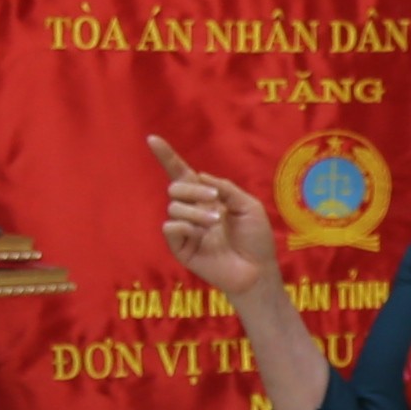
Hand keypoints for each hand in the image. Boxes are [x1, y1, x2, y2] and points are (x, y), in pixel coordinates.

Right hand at [151, 136, 274, 303]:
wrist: (258, 270)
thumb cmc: (256, 239)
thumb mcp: (248, 206)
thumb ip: (225, 188)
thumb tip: (200, 176)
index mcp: (207, 198)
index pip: (182, 174)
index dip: (167, 157)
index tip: (153, 139)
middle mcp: (193, 211)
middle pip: (176, 187)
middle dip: (193, 189)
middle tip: (215, 200)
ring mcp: (186, 230)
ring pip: (174, 207)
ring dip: (196, 211)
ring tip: (216, 222)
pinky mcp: (181, 248)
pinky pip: (170, 228)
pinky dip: (184, 225)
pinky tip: (200, 233)